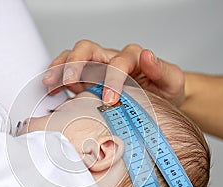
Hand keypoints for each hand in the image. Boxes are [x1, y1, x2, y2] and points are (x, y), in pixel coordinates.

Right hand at [43, 39, 184, 105]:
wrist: (160, 102)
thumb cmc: (164, 92)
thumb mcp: (172, 81)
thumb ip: (161, 69)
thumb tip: (148, 55)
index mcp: (132, 58)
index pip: (118, 61)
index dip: (112, 77)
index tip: (109, 98)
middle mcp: (111, 60)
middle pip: (88, 49)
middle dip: (76, 62)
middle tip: (70, 80)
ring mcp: (97, 69)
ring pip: (73, 58)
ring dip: (60, 68)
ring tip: (50, 82)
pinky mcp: (87, 80)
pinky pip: (68, 74)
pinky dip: (57, 79)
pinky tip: (52, 90)